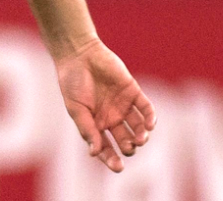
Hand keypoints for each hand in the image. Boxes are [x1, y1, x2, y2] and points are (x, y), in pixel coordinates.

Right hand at [56, 39, 155, 172]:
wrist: (79, 54)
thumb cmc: (72, 82)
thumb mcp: (76, 109)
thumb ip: (87, 130)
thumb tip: (94, 153)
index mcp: (96, 124)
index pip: (106, 147)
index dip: (112, 158)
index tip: (118, 167)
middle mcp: (111, 117)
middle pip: (125, 140)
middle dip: (129, 148)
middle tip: (129, 147)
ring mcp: (123, 105)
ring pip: (138, 127)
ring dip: (142, 136)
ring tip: (140, 139)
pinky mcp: (133, 91)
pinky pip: (146, 108)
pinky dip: (150, 118)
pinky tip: (150, 125)